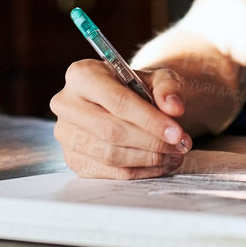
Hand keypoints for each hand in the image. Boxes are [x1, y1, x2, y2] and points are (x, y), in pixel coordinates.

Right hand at [49, 60, 194, 178]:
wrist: (118, 101)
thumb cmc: (135, 87)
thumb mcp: (155, 77)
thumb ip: (167, 87)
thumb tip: (174, 107)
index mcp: (81, 74)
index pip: (116, 101)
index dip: (149, 120)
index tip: (176, 132)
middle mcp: (66, 103)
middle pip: (111, 131)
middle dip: (151, 142)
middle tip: (180, 145)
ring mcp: (65, 134)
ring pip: (110, 155)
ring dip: (148, 158)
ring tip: (174, 153)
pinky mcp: (73, 158)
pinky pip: (107, 172)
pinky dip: (138, 171)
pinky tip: (159, 164)